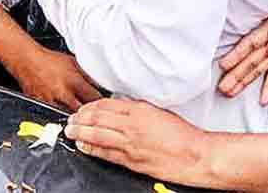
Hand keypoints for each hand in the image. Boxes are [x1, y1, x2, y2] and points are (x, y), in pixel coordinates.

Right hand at [13, 47, 101, 111]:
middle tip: (95, 116)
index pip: (94, 98)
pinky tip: (66, 117)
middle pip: (84, 112)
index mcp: (73, 80)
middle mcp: (63, 93)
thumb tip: (100, 85)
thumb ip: (86, 75)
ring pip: (70, 118)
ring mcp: (52, 102)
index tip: (105, 105)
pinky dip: (61, 118)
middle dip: (90, 115)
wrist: (27, 60)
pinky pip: (56, 117)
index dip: (102, 103)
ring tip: (81, 119)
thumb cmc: (48, 60)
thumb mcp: (72, 62)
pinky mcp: (42, 108)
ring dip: (76, 119)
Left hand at [65, 98, 208, 184]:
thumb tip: (120, 106)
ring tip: (71, 132)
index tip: (82, 108)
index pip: (105, 105)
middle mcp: (131, 126)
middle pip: (97, 120)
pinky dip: (92, 149)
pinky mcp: (133, 162)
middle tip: (70, 120)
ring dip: (81, 133)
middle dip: (79, 120)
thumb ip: (137, 108)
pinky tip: (84, 147)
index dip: (89, 107)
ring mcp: (130, 145)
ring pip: (98, 136)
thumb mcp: (158, 111)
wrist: (197, 155)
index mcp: (138, 110)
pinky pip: (107, 154)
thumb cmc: (183, 134)